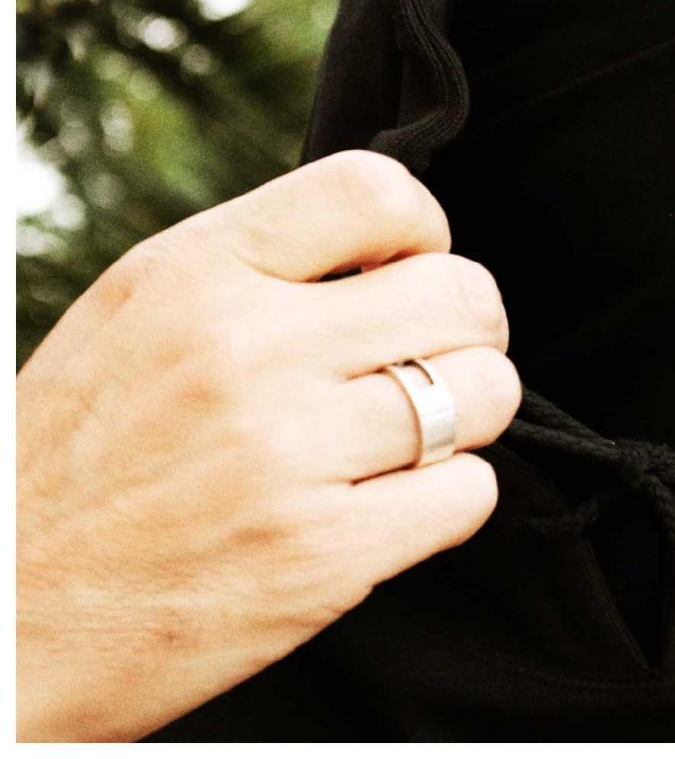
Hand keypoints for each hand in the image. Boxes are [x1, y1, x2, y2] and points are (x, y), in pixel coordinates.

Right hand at [16, 150, 520, 740]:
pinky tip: (389, 504)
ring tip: (407, 436)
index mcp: (193, 275)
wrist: (4, 622)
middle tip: (426, 364)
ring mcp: (287, 456)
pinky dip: (448, 499)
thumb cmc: (76, 463)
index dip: (422, 232)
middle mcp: (245, 352)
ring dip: (466, 415)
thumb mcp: (134, 319)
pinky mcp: (321, 556)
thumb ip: (256, 267)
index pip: (376, 191)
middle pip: (465, 295)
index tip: (407, 271)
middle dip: (467, 330)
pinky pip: (469, 492)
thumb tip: (392, 246)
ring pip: (487, 392)